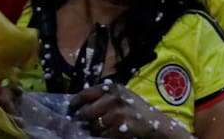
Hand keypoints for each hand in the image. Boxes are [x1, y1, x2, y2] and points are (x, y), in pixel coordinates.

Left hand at [70, 81, 186, 137]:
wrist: (152, 121)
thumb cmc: (134, 106)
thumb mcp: (121, 93)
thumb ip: (104, 94)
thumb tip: (81, 101)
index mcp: (112, 88)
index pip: (85, 94)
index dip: (75, 102)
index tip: (71, 108)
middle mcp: (113, 99)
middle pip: (87, 112)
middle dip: (85, 119)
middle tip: (85, 121)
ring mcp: (117, 114)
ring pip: (94, 125)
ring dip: (94, 129)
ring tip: (101, 127)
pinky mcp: (121, 128)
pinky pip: (102, 135)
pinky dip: (103, 135)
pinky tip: (109, 132)